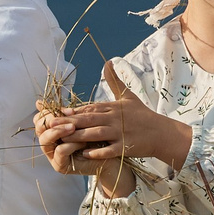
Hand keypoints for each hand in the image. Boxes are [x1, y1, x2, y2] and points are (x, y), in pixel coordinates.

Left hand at [34, 63, 194, 192]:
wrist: (162, 133)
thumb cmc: (142, 115)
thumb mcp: (128, 95)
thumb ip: (114, 80)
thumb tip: (108, 61)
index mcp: (113, 107)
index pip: (90, 108)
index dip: (73, 111)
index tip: (56, 112)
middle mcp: (115, 119)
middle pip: (89, 120)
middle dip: (69, 123)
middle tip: (51, 125)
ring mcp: (120, 133)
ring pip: (97, 134)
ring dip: (80, 136)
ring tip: (63, 140)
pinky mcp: (126, 147)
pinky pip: (110, 150)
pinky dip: (98, 151)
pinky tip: (85, 153)